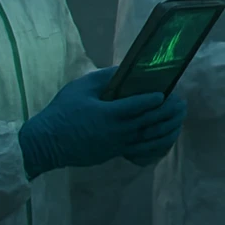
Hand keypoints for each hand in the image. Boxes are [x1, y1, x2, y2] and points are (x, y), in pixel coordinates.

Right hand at [18, 67, 180, 178]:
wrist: (44, 144)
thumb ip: (104, 77)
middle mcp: (116, 132)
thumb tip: (125, 69)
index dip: (155, 99)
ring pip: (147, 139)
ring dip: (164, 129)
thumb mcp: (80, 88)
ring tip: (177, 120)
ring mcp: (115, 146)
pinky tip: (161, 137)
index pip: (139, 105)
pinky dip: (153, 143)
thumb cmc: (61, 112)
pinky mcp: (112, 154)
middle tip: (180, 104)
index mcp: (109, 114)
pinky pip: (139, 149)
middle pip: (148, 122)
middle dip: (166, 113)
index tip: (166, 93)